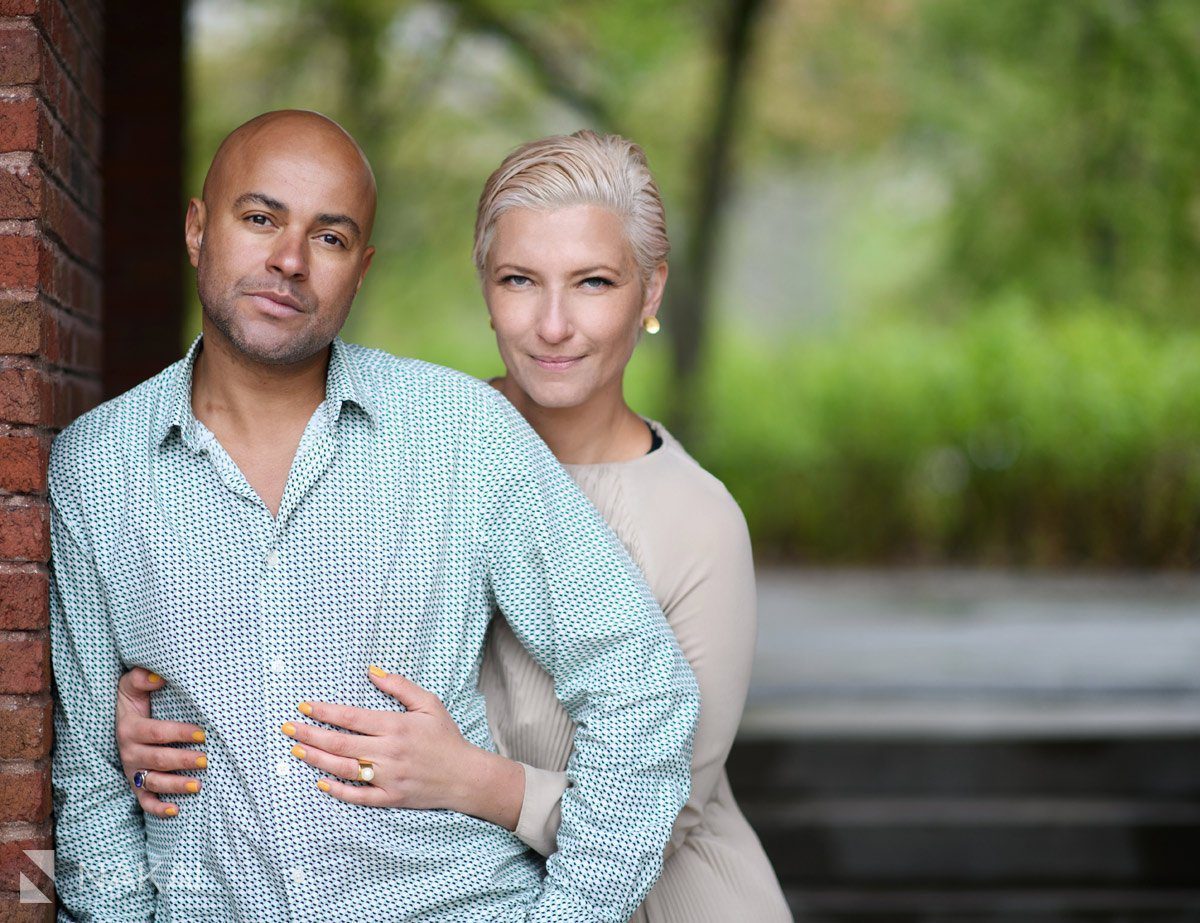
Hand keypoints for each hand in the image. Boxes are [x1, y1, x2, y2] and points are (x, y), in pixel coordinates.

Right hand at [115, 668, 207, 817]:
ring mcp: (133, 771)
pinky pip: (144, 802)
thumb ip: (141, 678)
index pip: (157, 733)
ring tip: (198, 786)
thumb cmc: (134, 700)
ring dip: (175, 786)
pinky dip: (158, 808)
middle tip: (206, 760)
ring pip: (153, 783)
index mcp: (130, 729)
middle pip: (158, 760)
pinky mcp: (136, 785)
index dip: (180, 733)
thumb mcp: (131, 686)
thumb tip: (157, 677)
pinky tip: (176, 811)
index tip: (202, 733)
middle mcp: (130, 752)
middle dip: (182, 761)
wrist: (118, 720)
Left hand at [285, 665, 522, 827]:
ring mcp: (388, 777)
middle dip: (311, 735)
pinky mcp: (391, 798)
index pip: (352, 717)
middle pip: (340, 743)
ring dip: (317, 760)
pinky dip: (338, 790)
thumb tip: (371, 671)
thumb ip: (399, 686)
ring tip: (297, 751)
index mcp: (396, 726)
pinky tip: (321, 782)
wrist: (464, 776)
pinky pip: (359, 796)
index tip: (304, 706)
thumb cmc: (445, 737)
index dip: (325, 711)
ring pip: (344, 769)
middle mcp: (389, 752)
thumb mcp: (428, 704)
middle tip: (288, 728)